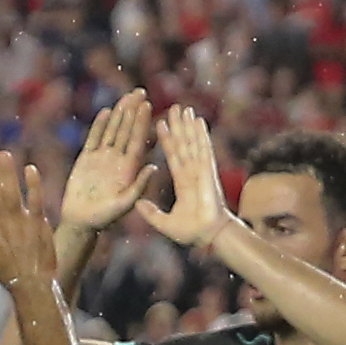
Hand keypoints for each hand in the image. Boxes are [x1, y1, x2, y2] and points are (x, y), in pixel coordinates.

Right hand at [0, 149, 58, 292]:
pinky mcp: (39, 225)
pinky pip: (36, 202)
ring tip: (4, 154)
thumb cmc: (8, 274)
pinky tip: (30, 169)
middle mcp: (4, 225)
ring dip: (8, 173)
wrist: (31, 286)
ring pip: (12, 194)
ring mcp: (22, 224)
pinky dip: (33, 186)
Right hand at [60, 89, 159, 233]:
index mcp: (129, 169)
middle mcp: (117, 160)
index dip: (142, 123)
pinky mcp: (86, 159)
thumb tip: (154, 166)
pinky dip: (99, 126)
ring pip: (112, 131)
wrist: (81, 222)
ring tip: (126, 96)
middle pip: (126, 130)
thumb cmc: (104, 218)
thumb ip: (139, 185)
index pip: (137, 141)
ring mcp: (102, 158)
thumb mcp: (125, 204)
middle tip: (140, 91)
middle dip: (133, 111)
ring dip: (119, 114)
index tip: (148, 106)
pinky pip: (94, 139)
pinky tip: (106, 112)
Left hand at [136, 106, 234, 251]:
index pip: (172, 156)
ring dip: (188, 126)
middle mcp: (192, 173)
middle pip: (183, 144)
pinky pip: (203, 149)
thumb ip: (150, 212)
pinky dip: (201, 135)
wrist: (206, 236)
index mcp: (182, 182)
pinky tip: (198, 121)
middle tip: (173, 108)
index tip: (160, 125)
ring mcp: (200, 171)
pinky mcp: (207, 172)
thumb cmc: (190, 232)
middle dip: (178, 127)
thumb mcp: (163, 222)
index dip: (167, 140)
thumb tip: (137, 204)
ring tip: (184, 109)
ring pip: (192, 143)